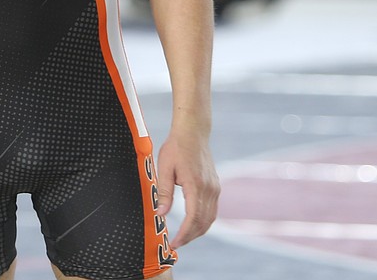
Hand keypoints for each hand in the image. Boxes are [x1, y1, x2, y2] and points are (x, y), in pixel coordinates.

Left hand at [156, 128, 219, 248]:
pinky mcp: (215, 186)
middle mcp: (209, 189)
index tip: (174, 243)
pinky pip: (212, 210)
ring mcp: (215, 188)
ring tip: (184, 237)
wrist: (193, 132)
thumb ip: (164, 192)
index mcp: (196, 185)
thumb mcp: (164, 168)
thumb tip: (160, 214)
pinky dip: (203, 221)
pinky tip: (193, 224)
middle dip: (190, 236)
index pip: (193, 218)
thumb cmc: (176, 147)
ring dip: (198, 231)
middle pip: (203, 222)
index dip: (184, 234)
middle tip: (177, 244)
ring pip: (210, 218)